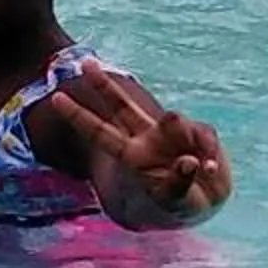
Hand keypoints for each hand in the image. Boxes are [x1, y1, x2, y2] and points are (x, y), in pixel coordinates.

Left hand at [56, 66, 231, 216]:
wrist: (207, 202)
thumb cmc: (180, 204)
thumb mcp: (175, 201)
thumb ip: (178, 182)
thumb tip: (188, 160)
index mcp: (131, 155)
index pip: (99, 132)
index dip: (78, 116)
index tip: (56, 98)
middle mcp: (147, 139)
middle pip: (121, 106)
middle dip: (103, 85)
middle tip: (86, 64)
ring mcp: (171, 134)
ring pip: (173, 119)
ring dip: (186, 137)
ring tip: (201, 167)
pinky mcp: (198, 135)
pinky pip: (204, 136)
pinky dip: (211, 153)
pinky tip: (211, 170)